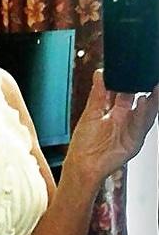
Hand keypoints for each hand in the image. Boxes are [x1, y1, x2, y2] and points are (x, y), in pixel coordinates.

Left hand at [67, 70, 157, 184]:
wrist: (83, 166)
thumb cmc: (84, 145)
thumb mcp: (91, 113)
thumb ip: (98, 94)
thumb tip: (99, 73)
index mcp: (115, 111)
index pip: (127, 92)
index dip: (131, 81)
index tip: (134, 68)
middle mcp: (125, 120)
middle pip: (140, 100)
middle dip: (146, 88)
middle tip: (149, 74)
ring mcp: (131, 130)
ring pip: (146, 112)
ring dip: (152, 99)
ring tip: (154, 85)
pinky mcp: (135, 141)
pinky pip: (142, 125)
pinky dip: (144, 113)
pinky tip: (144, 101)